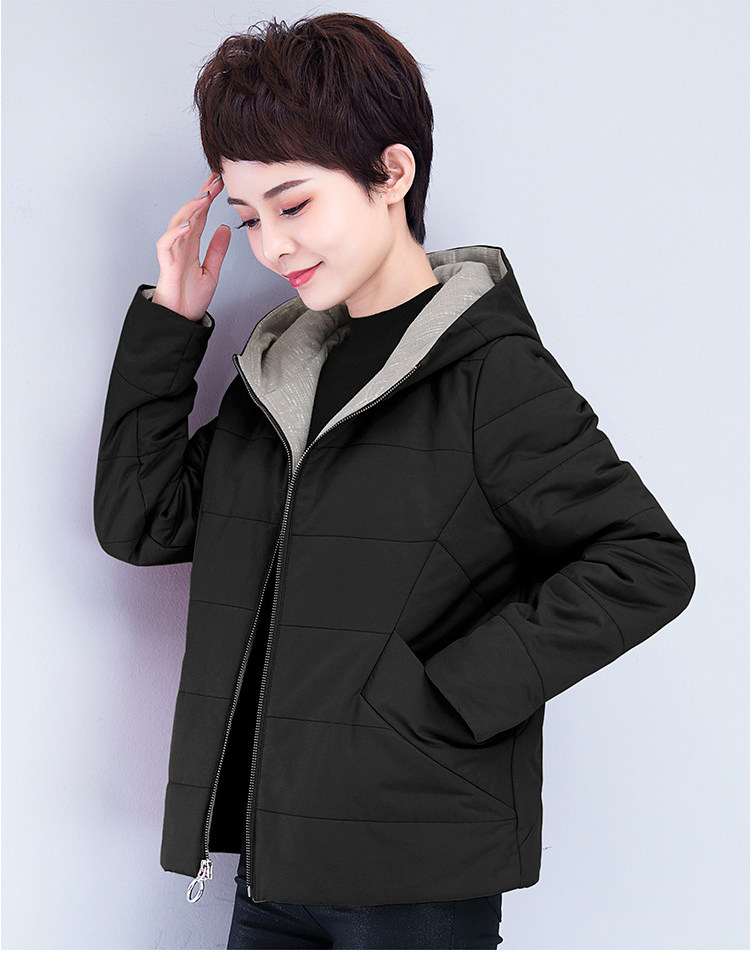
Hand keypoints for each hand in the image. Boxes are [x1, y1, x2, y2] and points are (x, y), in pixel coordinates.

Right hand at [152, 172, 230, 320]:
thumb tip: (225, 229)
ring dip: (190, 209)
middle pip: (189, 214)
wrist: (181, 320)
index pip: (200, 217)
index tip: (220, 185)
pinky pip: (167, 244)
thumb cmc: (190, 299)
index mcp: (191, 246)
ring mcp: (172, 253)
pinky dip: (176, 233)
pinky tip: (188, 225)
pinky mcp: (167, 264)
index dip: (208, 200)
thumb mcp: (212, 271)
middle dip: (201, 196)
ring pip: (177, 224)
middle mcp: (181, 246)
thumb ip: (217, 250)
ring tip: (203, 198)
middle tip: (214, 181)